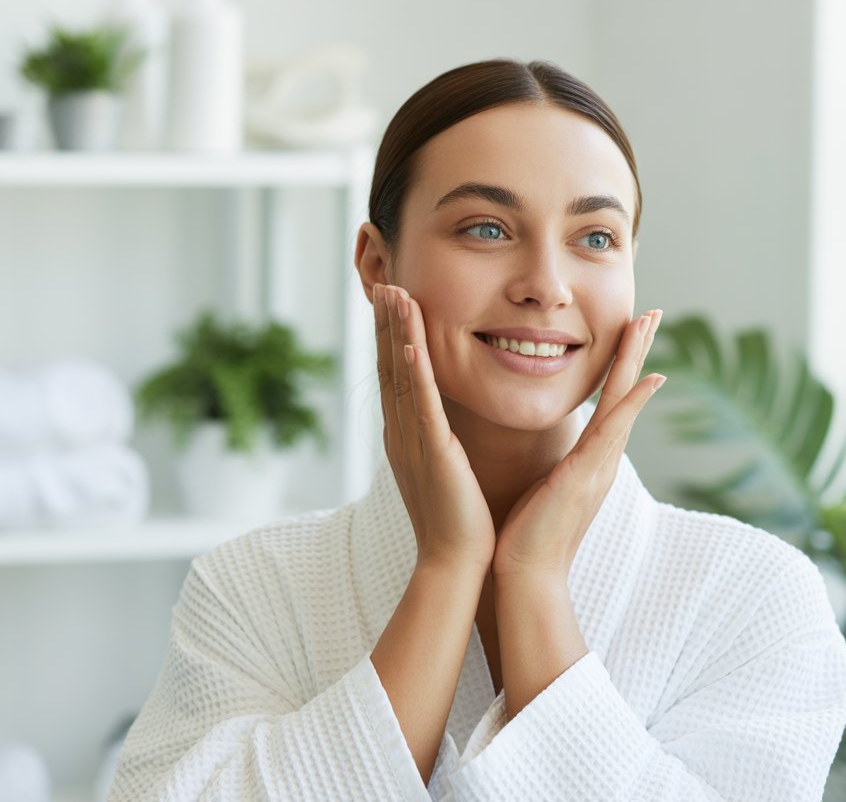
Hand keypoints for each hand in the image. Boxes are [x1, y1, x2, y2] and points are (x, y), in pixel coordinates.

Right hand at [374, 282, 495, 570]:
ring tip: (394, 294)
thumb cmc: (460, 521)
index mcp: (407, 436)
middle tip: (385, 282)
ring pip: (402, 378)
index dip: (392, 337)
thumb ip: (442, 441)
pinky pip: (422, 408)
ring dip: (397, 334)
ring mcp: (413, 443)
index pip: (397, 376)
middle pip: (390, 367)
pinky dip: (416, 374)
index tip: (394, 300)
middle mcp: (402, 434)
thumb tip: (447, 425)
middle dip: (387, 324)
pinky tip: (412, 345)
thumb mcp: (447, 469)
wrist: (457, 564)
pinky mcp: (432, 455)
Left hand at [492, 309, 664, 579]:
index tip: (628, 330)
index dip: (620, 365)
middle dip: (637, 350)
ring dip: (637, 359)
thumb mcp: (546, 489)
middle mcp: (602, 457)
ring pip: (624, 400)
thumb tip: (555, 456)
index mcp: (590, 458)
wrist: (527, 576)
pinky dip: (634, 402)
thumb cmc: (528, 536)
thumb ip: (557, 467)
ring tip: (649, 323)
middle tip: (651, 312)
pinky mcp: (589, 474)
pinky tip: (652, 378)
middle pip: (625, 391)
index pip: (609, 399)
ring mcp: (600, 464)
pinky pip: (615, 429)